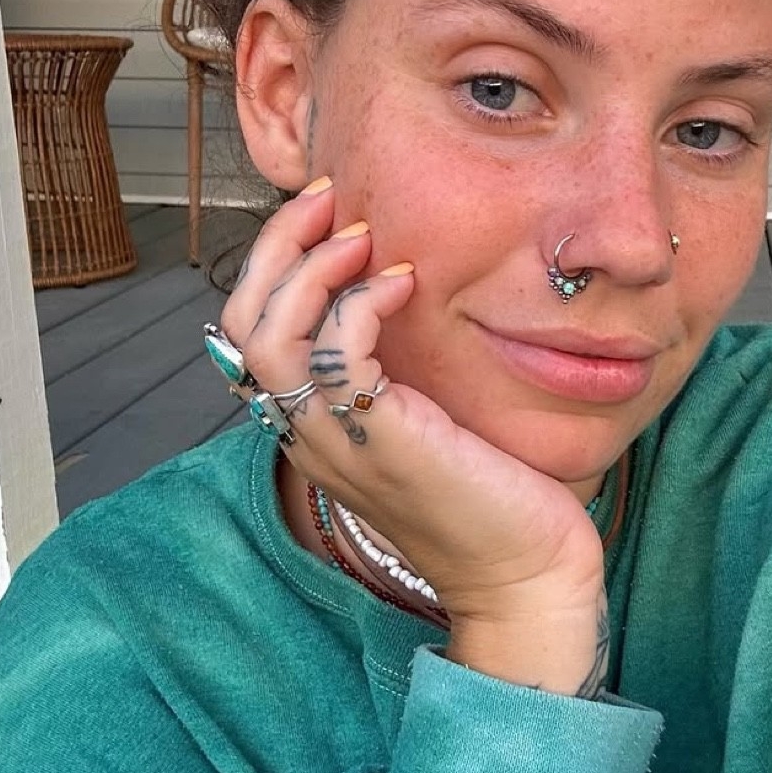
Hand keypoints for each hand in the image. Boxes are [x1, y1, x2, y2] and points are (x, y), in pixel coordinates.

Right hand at [215, 181, 607, 688]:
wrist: (530, 574)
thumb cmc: (496, 497)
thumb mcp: (431, 420)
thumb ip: (398, 372)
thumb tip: (399, 292)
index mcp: (313, 429)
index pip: (247, 333)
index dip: (274, 264)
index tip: (326, 217)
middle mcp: (308, 436)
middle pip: (240, 324)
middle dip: (275, 246)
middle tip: (326, 197)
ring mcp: (335, 442)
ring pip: (265, 336)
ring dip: (307, 267)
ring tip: (359, 235)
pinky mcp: (378, 440)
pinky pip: (333, 352)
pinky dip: (359, 301)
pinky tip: (404, 283)